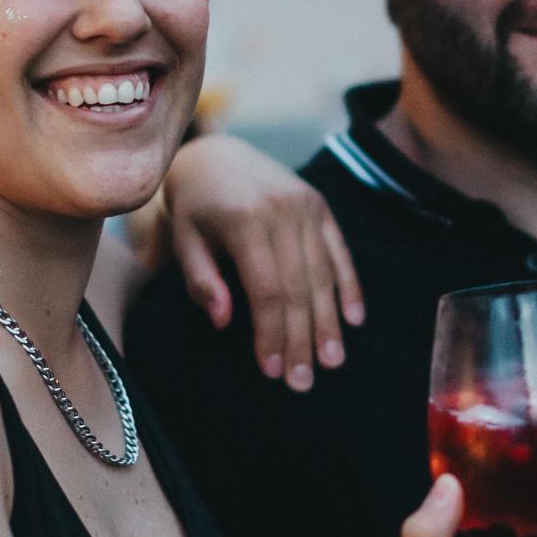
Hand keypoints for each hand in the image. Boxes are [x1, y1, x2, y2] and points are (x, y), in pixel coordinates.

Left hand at [163, 133, 363, 390]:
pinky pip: (339, 251)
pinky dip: (348, 286)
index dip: (271, 333)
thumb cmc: (194, 207)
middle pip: (298, 288)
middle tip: (304, 382)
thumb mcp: (184, 239)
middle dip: (302, 339)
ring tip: (331, 362)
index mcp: (244, 220)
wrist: (216, 154)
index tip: (272, 370)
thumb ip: (200, 280)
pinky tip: (353, 320)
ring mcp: (305, 205)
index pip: (266, 290)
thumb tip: (223, 321)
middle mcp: (281, 211)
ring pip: (322, 274)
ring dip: (328, 322)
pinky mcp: (320, 205)